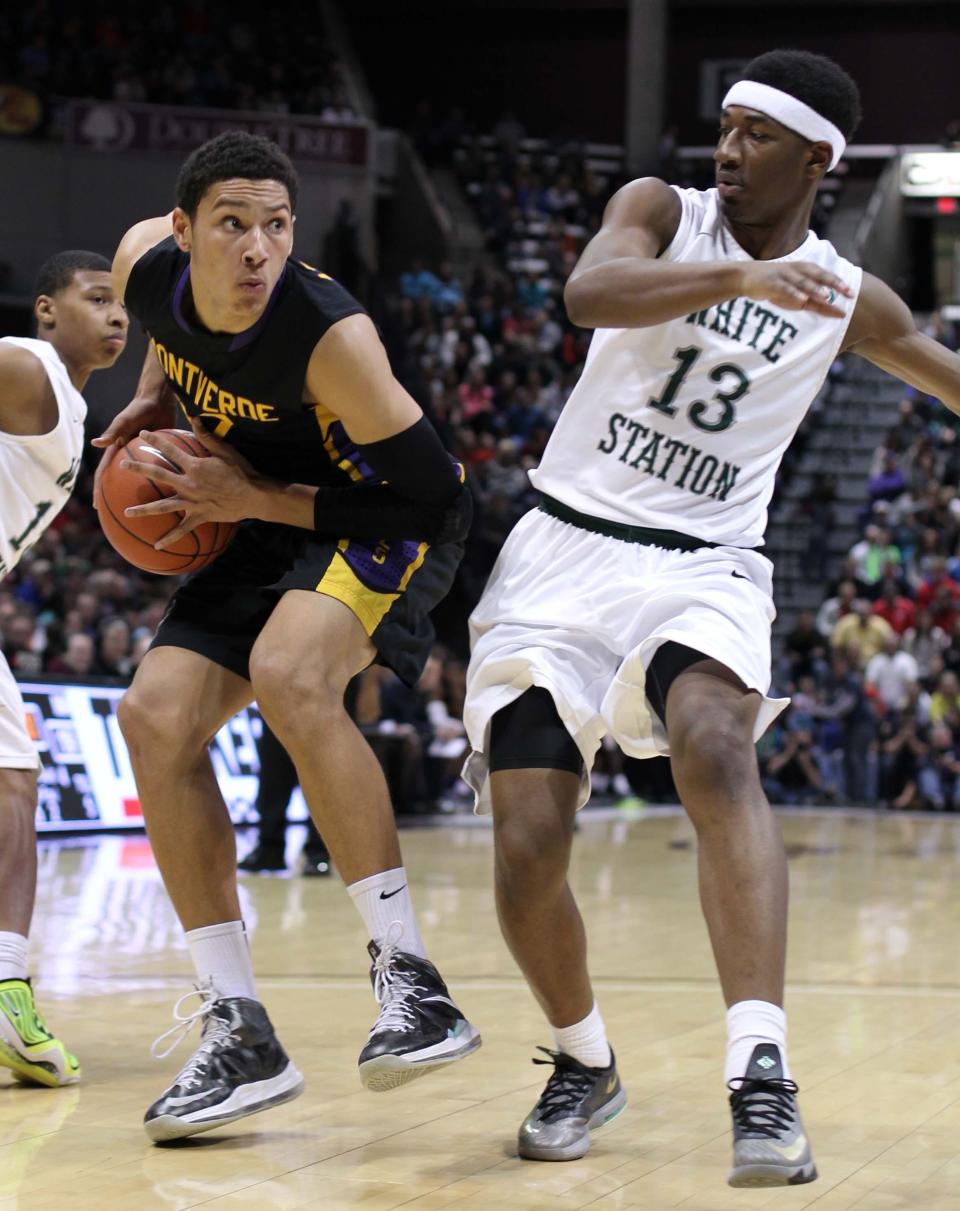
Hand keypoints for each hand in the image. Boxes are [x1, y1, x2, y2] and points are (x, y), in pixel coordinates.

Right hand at [92, 395, 177, 508]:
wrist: (158, 399)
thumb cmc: (140, 407)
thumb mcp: (126, 419)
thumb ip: (113, 431)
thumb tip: (96, 443)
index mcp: (118, 450)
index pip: (105, 473)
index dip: (101, 490)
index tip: (99, 507)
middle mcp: (130, 456)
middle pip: (122, 482)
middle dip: (119, 498)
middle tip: (119, 517)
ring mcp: (145, 457)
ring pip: (143, 481)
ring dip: (143, 496)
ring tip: (149, 514)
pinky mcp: (160, 455)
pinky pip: (162, 473)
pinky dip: (165, 484)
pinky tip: (175, 498)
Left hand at [120, 420, 260, 547]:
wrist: (253, 496)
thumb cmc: (242, 471)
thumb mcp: (225, 451)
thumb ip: (207, 436)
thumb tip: (195, 417)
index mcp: (194, 466)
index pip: (170, 450)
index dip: (156, 440)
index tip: (143, 434)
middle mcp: (189, 484)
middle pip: (158, 474)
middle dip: (138, 468)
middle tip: (122, 464)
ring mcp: (192, 502)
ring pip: (163, 506)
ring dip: (144, 509)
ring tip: (127, 512)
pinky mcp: (199, 516)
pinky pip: (182, 529)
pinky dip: (170, 537)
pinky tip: (157, 544)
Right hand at [739, 261, 853, 318]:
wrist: (747, 277)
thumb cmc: (775, 286)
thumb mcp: (796, 295)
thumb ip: (814, 302)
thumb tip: (834, 311)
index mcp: (805, 271)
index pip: (826, 277)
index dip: (839, 284)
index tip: (852, 294)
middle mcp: (798, 270)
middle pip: (819, 276)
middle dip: (834, 283)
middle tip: (847, 292)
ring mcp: (785, 275)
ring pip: (803, 281)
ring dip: (815, 288)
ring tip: (827, 296)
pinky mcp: (773, 282)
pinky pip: (785, 288)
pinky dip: (794, 293)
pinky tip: (802, 299)